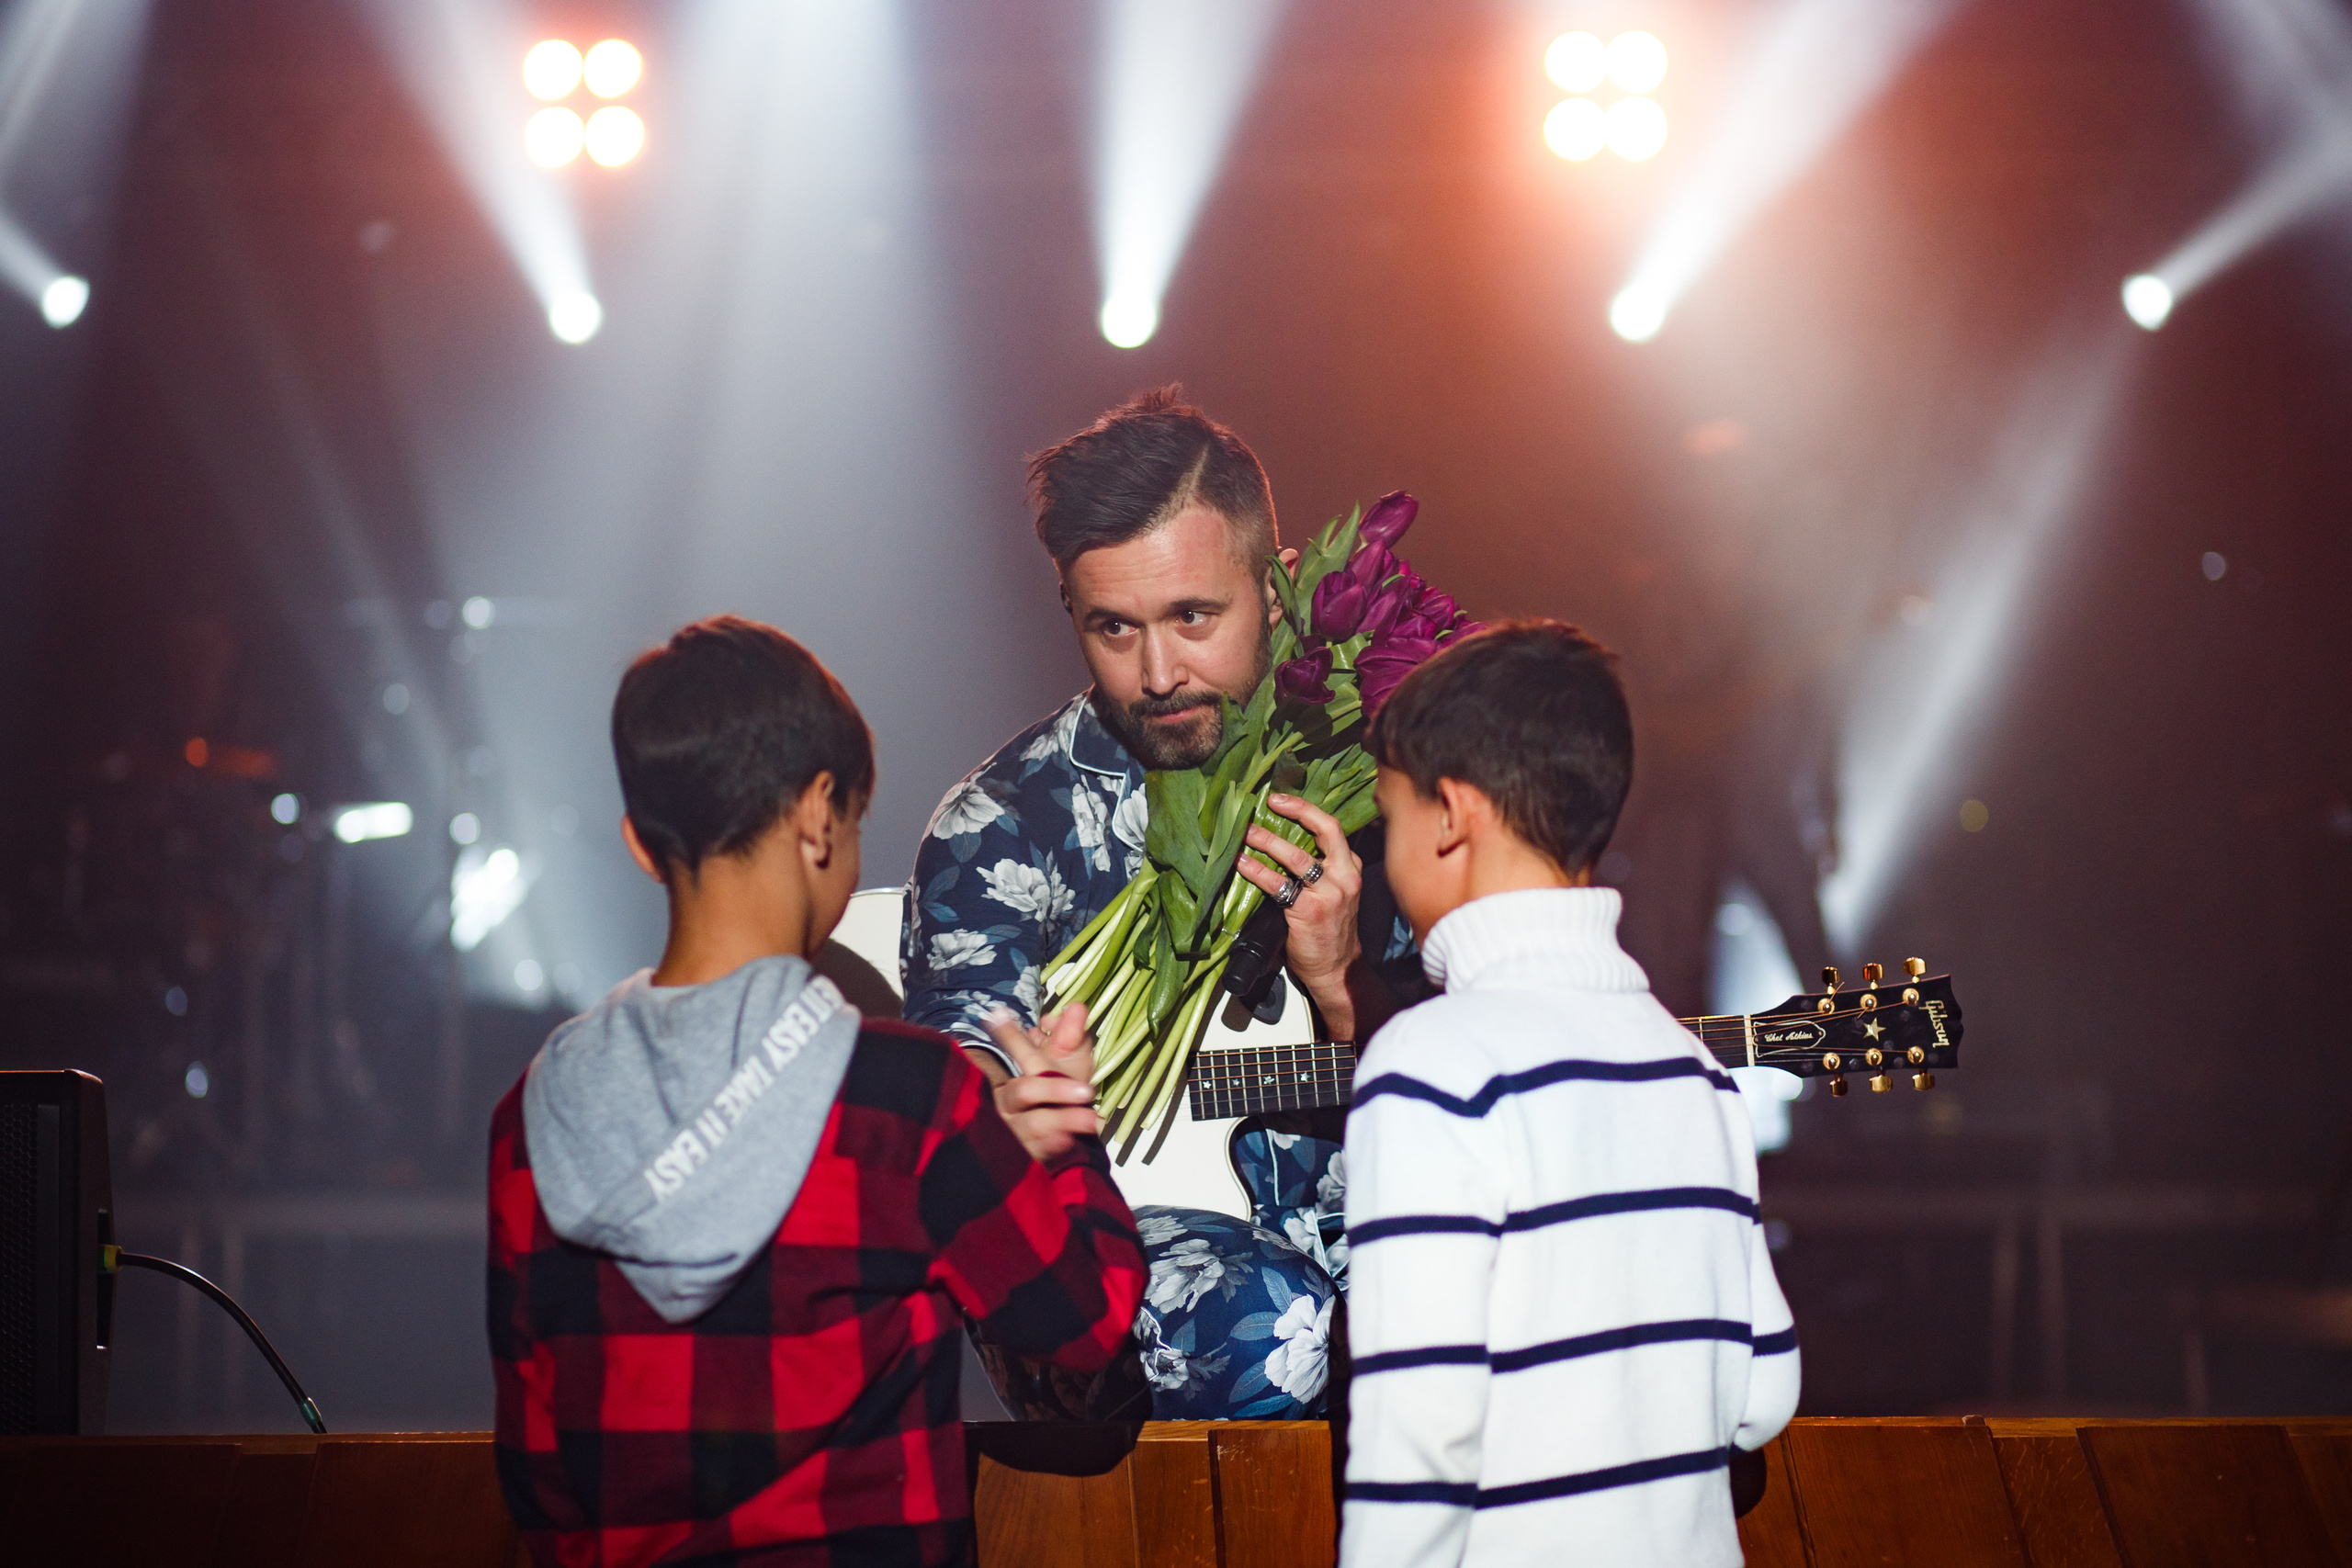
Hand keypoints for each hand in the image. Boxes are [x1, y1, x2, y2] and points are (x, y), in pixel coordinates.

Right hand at [983, 1005, 1102, 1163]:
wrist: (1066, 1137)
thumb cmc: (1062, 1087)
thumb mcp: (1068, 1058)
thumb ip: (1070, 1034)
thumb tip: (1077, 1008)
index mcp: (1017, 1073)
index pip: (1013, 1052)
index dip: (1011, 1036)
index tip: (1016, 1019)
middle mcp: (1010, 1103)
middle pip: (1024, 1092)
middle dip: (1054, 1088)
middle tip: (1086, 1090)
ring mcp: (1018, 1131)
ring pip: (1033, 1125)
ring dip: (1064, 1120)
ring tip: (1092, 1120)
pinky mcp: (1029, 1155)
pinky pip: (1038, 1153)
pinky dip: (1053, 1146)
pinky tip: (1069, 1140)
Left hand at [1237, 793, 1363, 1038]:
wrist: (1337, 970)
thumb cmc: (1330, 932)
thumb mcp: (1337, 894)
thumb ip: (1321, 871)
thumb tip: (1280, 845)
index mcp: (1350, 869)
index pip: (1332, 828)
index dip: (1305, 809)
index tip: (1280, 799)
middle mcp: (1344, 876)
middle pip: (1324, 831)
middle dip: (1294, 811)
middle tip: (1265, 804)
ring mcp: (1329, 894)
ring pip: (1297, 856)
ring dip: (1267, 841)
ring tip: (1245, 833)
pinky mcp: (1309, 912)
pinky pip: (1278, 885)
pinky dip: (1257, 871)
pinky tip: (1242, 864)